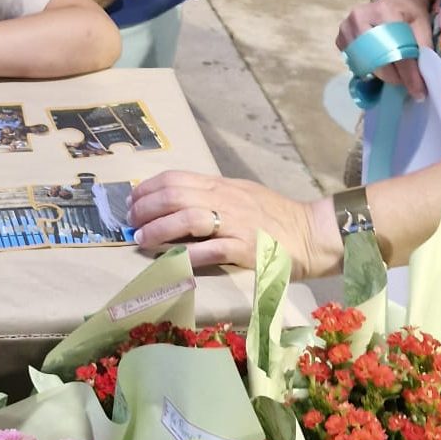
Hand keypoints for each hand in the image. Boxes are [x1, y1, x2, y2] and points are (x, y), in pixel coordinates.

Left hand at [129, 171, 341, 279]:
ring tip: (142, 239)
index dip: (149, 188)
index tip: (132, 200)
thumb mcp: (241, 194)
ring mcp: (235, 224)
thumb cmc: (274, 215)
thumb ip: (212, 196)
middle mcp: (225, 199)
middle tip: (129, 221)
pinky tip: (171, 261)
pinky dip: (187, 255)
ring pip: (187, 218)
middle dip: (146, 207)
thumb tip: (177, 201)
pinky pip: (210, 250)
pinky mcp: (244, 249)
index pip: (177, 178)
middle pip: (176, 195)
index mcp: (222, 185)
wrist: (311, 233)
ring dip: (160, 229)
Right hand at [335, 0, 435, 100]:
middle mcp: (360, 16)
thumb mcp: (423, 26)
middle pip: (376, 60)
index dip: (408, 75)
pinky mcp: (341, 35)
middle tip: (407, 82)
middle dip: (395, 77)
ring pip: (364, 64)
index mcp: (384, 11)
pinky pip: (354, 61)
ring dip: (382, 74)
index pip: (396, 51)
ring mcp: (347, 26)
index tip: (419, 92)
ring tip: (396, 71)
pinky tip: (378, 61)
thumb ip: (424, 51)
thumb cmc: (411, 13)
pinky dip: (367, 67)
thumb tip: (422, 79)